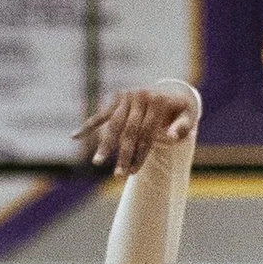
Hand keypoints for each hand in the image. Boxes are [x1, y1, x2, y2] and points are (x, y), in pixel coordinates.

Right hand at [78, 81, 199, 175]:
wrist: (169, 88)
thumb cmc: (178, 110)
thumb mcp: (187, 115)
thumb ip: (182, 126)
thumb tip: (171, 137)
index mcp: (157, 102)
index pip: (146, 134)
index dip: (140, 155)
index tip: (134, 172)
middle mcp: (140, 97)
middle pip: (129, 132)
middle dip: (123, 155)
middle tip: (118, 175)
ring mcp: (126, 97)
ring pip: (113, 125)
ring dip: (105, 145)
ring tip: (97, 162)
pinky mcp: (116, 98)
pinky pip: (100, 115)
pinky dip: (87, 126)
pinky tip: (74, 137)